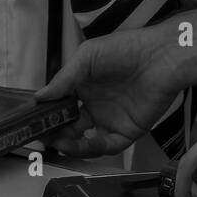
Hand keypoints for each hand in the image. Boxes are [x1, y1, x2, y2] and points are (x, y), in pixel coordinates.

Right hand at [35, 27, 182, 156]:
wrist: (161, 57)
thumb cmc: (127, 48)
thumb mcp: (88, 56)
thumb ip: (64, 79)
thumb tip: (41, 96)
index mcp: (84, 87)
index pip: (60, 107)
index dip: (48, 116)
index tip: (35, 122)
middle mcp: (96, 105)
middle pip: (70, 128)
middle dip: (56, 134)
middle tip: (45, 136)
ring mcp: (111, 119)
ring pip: (86, 141)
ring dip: (72, 145)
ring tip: (61, 143)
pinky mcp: (127, 130)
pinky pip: (108, 145)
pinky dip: (95, 147)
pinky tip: (85, 142)